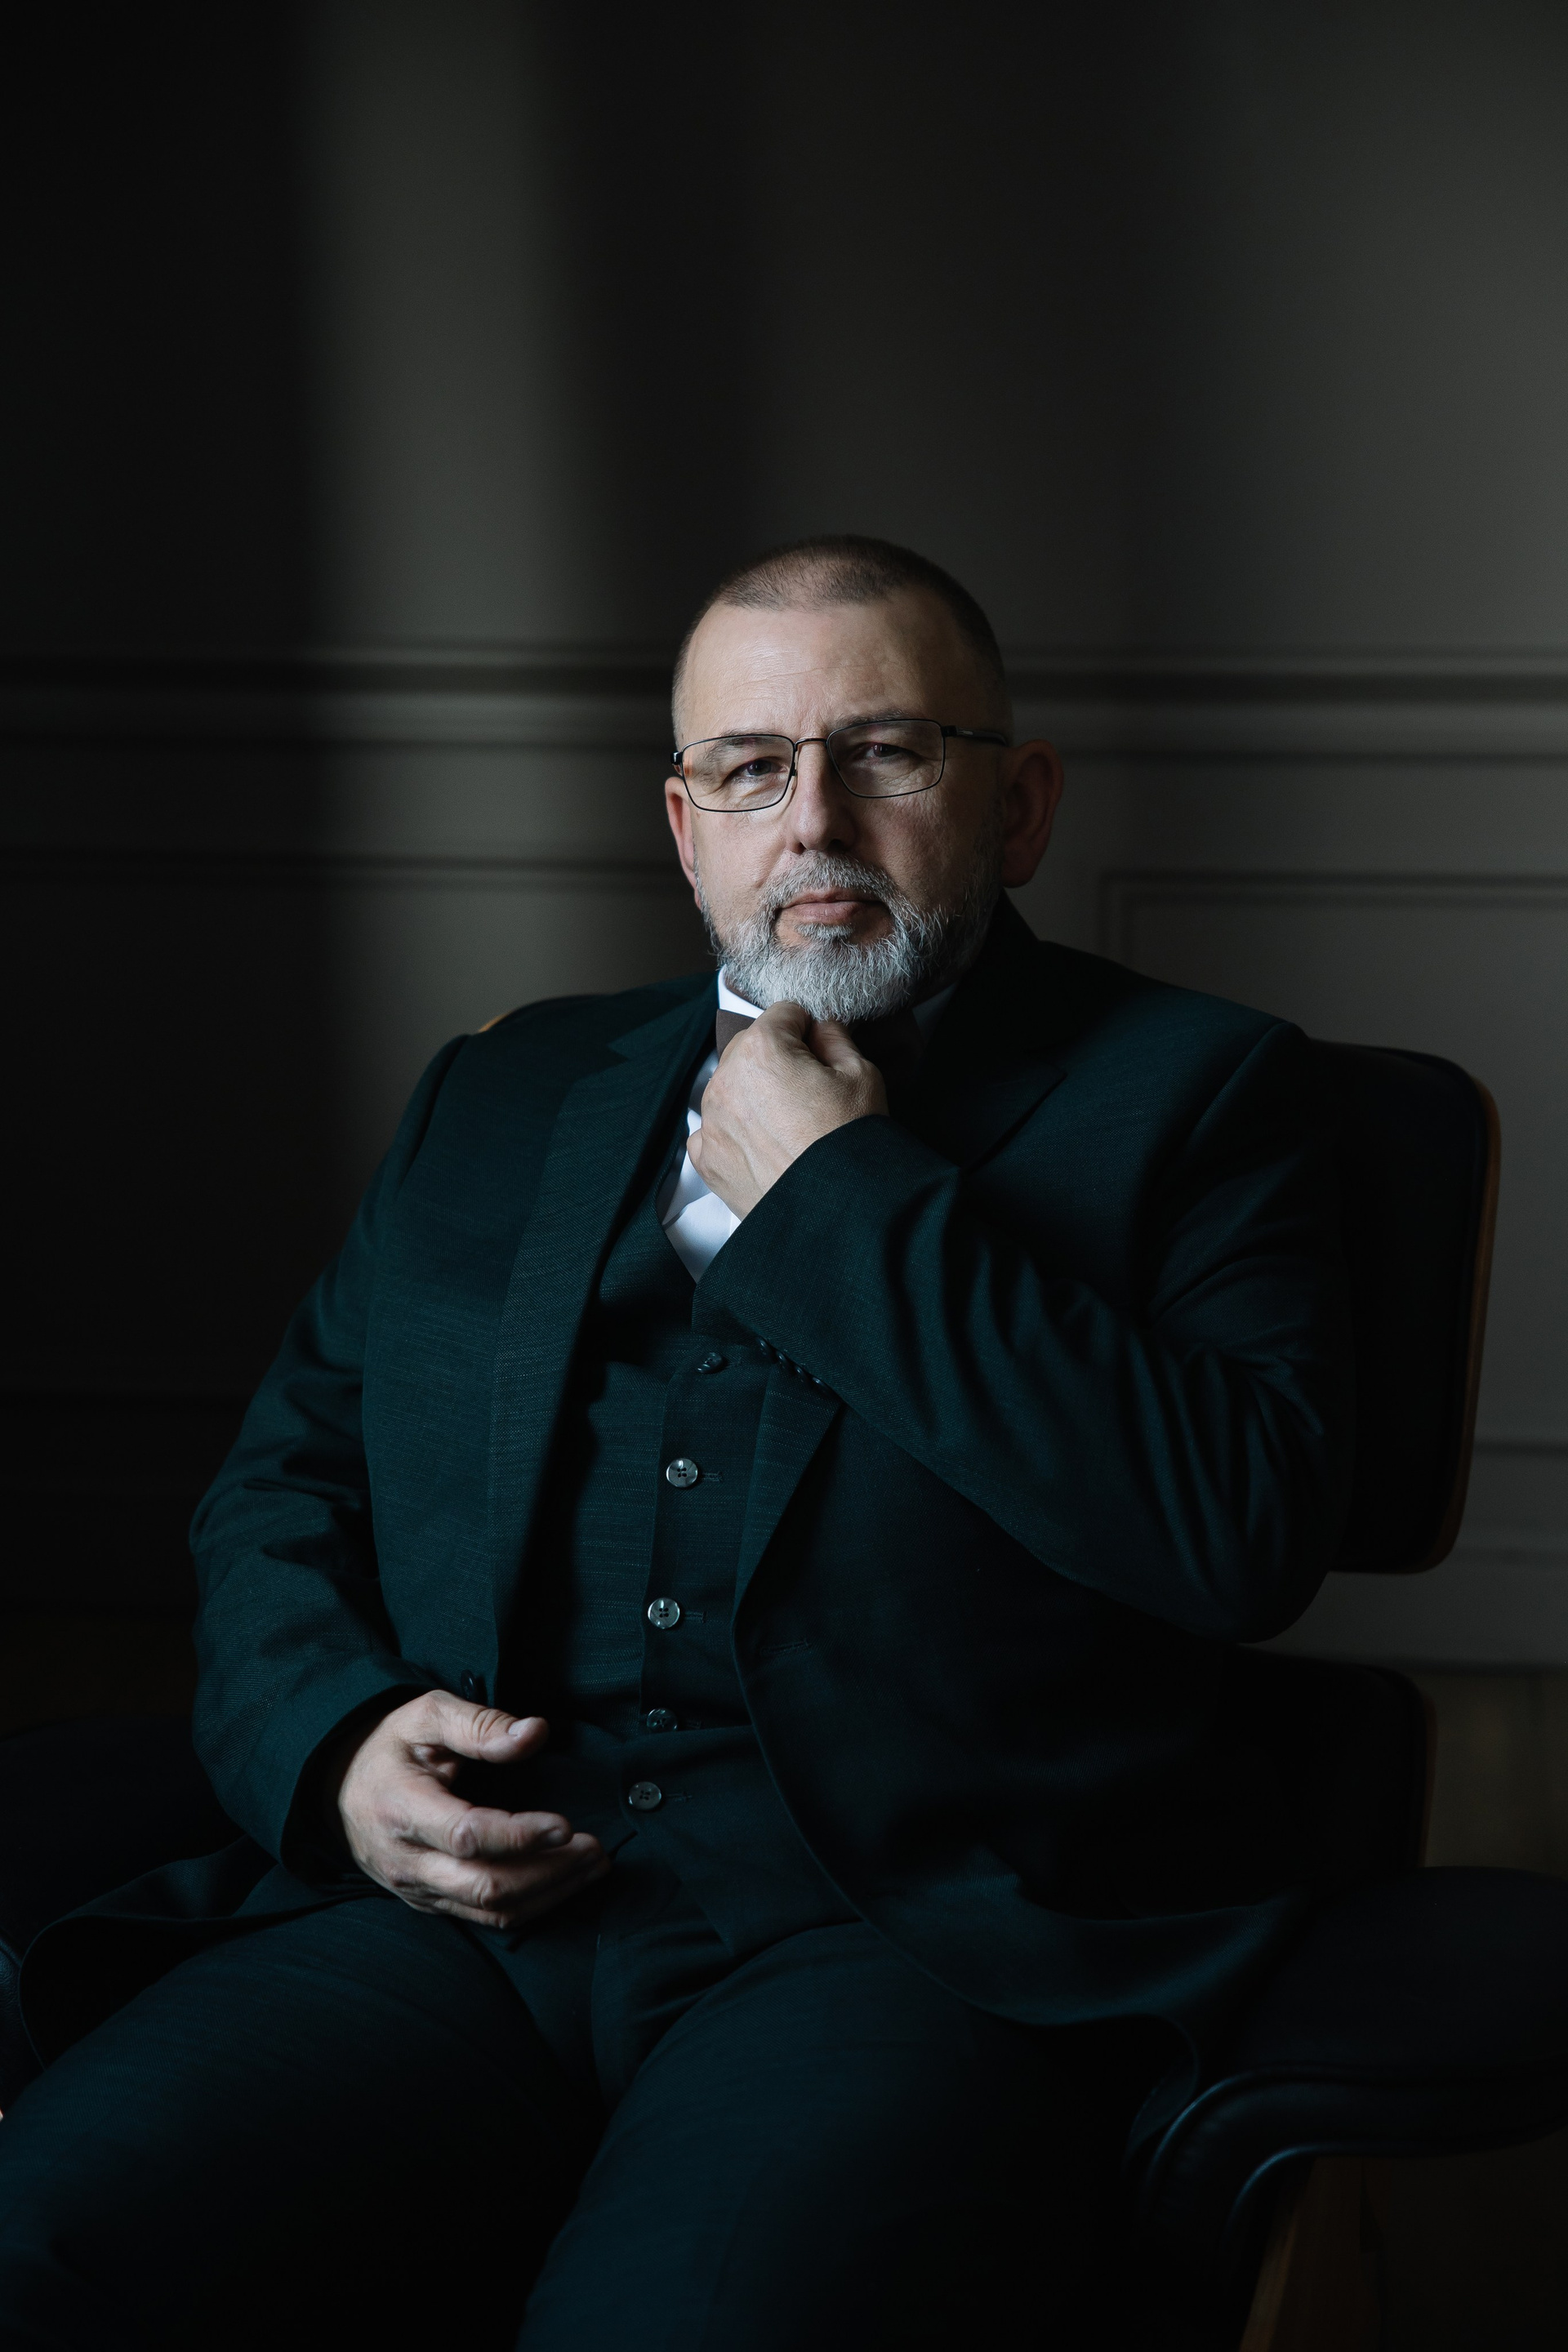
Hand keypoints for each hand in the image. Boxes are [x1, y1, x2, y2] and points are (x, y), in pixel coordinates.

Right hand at [329, 1693, 606, 1929]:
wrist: (340, 1786)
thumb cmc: (391, 1746)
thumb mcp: (426, 1715)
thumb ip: (479, 1724)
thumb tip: (535, 1732)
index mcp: (402, 1808)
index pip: (466, 1835)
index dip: (519, 1835)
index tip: (566, 1824)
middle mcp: (407, 1860)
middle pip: (484, 1885)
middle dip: (548, 1871)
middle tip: (594, 1847)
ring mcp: (417, 1889)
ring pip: (490, 1910)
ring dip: (550, 1892)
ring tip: (592, 1865)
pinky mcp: (430, 1902)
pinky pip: (484, 1917)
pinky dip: (531, 1905)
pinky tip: (564, 1881)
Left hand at [687, 1001, 886, 1217]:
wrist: (836, 1212)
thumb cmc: (850, 1142)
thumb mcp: (862, 1074)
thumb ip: (835, 1036)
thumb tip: (820, 1028)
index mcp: (761, 1049)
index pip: (784, 1014)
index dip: (810, 1030)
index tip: (823, 1054)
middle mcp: (725, 1080)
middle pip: (751, 1047)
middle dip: (777, 1060)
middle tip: (810, 1093)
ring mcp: (710, 1121)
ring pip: (732, 1087)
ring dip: (755, 1094)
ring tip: (791, 1126)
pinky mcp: (706, 1158)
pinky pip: (717, 1128)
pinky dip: (737, 1132)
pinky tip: (768, 1147)